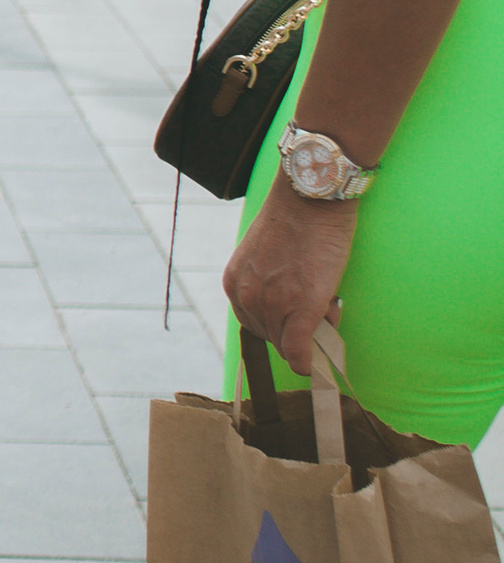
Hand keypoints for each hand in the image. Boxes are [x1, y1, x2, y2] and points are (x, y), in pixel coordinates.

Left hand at [223, 176, 357, 383]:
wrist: (310, 198)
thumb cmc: (294, 219)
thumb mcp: (263, 255)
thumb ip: (266, 282)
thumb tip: (290, 312)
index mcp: (234, 283)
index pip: (254, 323)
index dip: (279, 324)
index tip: (296, 320)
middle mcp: (247, 297)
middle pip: (270, 336)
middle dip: (295, 330)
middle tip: (321, 311)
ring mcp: (272, 304)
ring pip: (288, 343)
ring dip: (309, 337)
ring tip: (328, 307)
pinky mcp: (301, 308)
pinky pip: (299, 350)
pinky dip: (307, 361)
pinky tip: (315, 365)